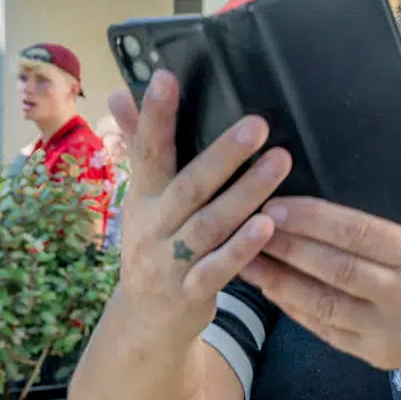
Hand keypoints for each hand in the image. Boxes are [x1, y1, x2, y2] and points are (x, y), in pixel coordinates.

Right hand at [105, 71, 291, 341]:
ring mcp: (171, 262)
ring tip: (280, 163)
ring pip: (211, 224)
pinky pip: (219, 269)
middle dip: (222, 154)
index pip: (147, 151)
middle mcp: (153, 227)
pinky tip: (270, 225)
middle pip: (188, 185)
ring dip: (246, 193)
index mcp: (142, 198)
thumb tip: (120, 94)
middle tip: (258, 123)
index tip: (166, 77)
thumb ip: (141, 149)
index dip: (154, 116)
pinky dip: (243, 248)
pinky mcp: (192, 293)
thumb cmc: (157, 245)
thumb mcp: (144, 200)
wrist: (146, 322)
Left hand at [241, 197, 400, 370]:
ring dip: (280, 281)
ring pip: (323, 303)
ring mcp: (391, 332)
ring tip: (248, 262)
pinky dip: (295, 309)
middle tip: (249, 228)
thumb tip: (323, 208)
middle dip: (287, 247)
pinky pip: (326, 329)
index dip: (312, 219)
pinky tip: (274, 291)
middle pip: (335, 268)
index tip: (276, 206)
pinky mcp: (377, 356)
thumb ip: (388, 231)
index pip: (358, 233)